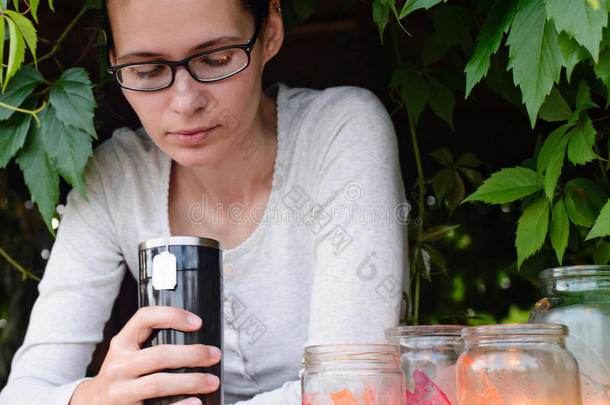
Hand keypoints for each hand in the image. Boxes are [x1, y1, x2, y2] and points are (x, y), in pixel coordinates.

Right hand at [69, 306, 220, 404]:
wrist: (91, 404)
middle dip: (193, 354)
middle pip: (160, 354)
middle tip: (214, 355)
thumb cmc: (121, 375)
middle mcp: (118, 366)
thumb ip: (150, 343)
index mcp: (122, 344)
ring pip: (158, 384)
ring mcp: (119, 391)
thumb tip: (197, 337)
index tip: (197, 322)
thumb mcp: (128, 353)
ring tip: (212, 381)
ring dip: (191, 381)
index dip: (172, 316)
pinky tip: (195, 402)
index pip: (144, 318)